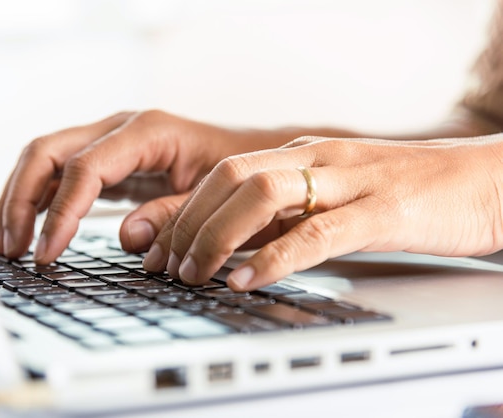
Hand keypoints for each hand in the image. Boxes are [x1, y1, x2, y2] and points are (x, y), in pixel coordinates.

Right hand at [0, 110, 278, 261]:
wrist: (247, 156)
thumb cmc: (234, 172)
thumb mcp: (212, 195)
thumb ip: (173, 215)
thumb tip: (128, 236)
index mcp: (146, 132)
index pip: (84, 168)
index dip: (60, 212)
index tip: (47, 253)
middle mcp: (119, 129)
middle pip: (47, 152)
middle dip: (20, 200)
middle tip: (11, 248)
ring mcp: (109, 141)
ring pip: (44, 159)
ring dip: (19, 199)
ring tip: (7, 244)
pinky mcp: (107, 160)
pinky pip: (59, 173)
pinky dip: (39, 200)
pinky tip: (29, 228)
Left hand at [141, 134, 502, 290]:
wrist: (482, 181)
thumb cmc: (402, 194)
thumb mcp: (330, 200)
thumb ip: (285, 217)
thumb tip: (230, 246)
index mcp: (301, 156)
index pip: (221, 175)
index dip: (182, 213)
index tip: (158, 251)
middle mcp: (317, 160)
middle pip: (230, 177)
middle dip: (188, 224)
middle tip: (167, 268)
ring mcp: (349, 180)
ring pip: (264, 193)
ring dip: (218, 236)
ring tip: (194, 274)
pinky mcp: (383, 208)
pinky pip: (319, 230)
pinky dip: (275, 256)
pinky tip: (247, 278)